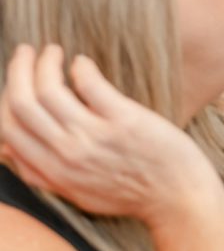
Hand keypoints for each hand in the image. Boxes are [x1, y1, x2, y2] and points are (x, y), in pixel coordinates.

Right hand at [0, 45, 218, 223]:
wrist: (179, 199)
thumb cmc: (132, 194)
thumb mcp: (76, 194)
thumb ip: (42, 174)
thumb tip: (8, 151)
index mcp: (52, 171)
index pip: (7, 128)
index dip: (5, 98)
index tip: (15, 82)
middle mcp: (67, 154)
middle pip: (22, 104)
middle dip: (17, 71)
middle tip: (25, 52)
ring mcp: (95, 137)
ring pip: (49, 90)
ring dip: (45, 62)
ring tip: (53, 51)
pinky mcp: (125, 121)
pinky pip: (90, 85)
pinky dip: (80, 67)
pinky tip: (82, 62)